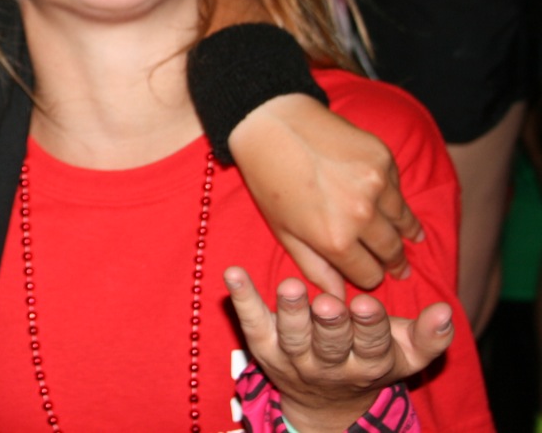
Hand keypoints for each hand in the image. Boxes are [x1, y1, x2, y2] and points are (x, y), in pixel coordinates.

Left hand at [226, 266, 451, 432]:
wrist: (325, 403)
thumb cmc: (371, 360)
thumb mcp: (406, 355)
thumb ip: (429, 336)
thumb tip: (446, 311)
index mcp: (368, 364)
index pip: (370, 346)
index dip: (369, 327)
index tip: (368, 304)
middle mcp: (329, 365)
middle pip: (329, 345)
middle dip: (329, 324)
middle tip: (328, 302)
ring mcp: (293, 358)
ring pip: (292, 338)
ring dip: (289, 312)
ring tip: (289, 286)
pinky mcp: (263, 347)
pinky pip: (251, 323)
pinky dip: (242, 299)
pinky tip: (233, 274)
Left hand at [230, 94, 422, 296]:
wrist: (271, 123)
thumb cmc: (270, 180)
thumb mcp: (284, 232)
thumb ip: (315, 268)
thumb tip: (339, 298)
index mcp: (334, 239)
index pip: (370, 275)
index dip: (369, 278)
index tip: (370, 275)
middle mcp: (361, 215)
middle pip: (392, 251)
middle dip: (394, 263)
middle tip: (400, 268)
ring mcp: (377, 185)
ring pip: (403, 223)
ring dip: (403, 234)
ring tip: (408, 240)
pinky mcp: (384, 158)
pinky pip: (400, 191)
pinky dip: (397, 202)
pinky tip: (396, 208)